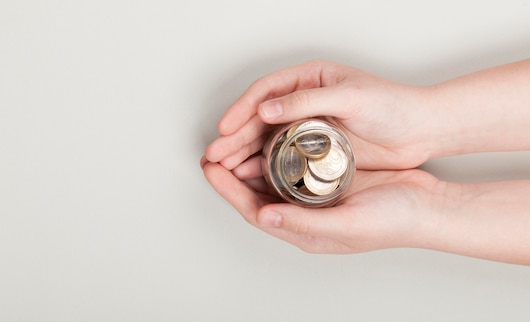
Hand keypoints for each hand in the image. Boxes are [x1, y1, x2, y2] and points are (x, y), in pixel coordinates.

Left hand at [201, 156, 443, 252]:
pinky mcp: (328, 178)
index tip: (210, 167)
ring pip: (271, 178)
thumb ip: (304, 222)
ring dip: (250, 160)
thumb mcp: (348, 224)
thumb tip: (263, 216)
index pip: (253, 209)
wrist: (428, 206)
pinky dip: (276, 152)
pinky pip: (293, 165)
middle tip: (213, 151)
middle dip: (231, 174)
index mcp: (304, 231)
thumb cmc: (394, 222)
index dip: (228, 190)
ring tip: (233, 141)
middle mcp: (304, 214)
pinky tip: (269, 137)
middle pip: (256, 193)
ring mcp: (315, 196)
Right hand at [204, 60, 437, 170]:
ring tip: (223, 168)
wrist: (421, 129)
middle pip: (260, 117)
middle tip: (215, 155)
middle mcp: (305, 100)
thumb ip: (307, 101)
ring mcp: (309, 124)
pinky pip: (282, 154)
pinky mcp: (317, 146)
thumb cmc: (393, 105)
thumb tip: (267, 108)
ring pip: (267, 137)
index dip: (241, 110)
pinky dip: (264, 165)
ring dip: (244, 153)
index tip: (225, 128)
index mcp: (310, 78)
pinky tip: (250, 176)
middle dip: (235, 136)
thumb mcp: (350, 97)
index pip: (265, 91)